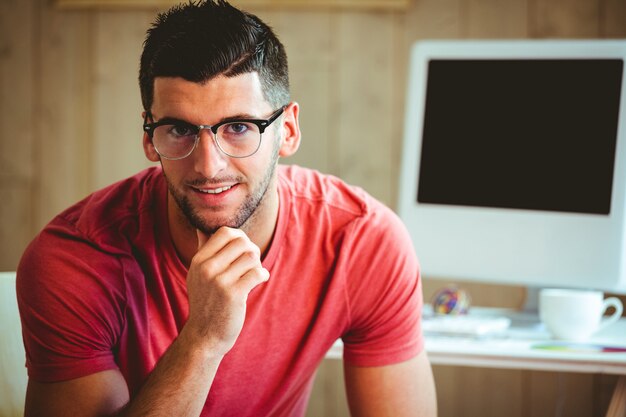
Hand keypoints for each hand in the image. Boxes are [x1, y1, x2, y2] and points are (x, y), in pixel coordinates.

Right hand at [182, 227, 269, 355]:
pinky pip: (257, 272)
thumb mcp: (197, 275)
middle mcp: (207, 268)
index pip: (225, 232)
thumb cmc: (206, 302)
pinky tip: (260, 280)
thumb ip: (202, 251)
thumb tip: (201, 229)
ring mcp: (219, 281)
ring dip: (257, 264)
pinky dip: (263, 275)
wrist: (205, 336)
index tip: (242, 252)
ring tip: (254, 274)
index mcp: (199, 261)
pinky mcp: (233, 294)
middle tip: (251, 264)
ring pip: (251, 256)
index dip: (239, 238)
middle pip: (241, 241)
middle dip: (251, 250)